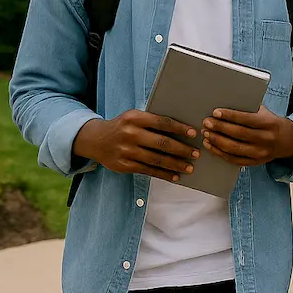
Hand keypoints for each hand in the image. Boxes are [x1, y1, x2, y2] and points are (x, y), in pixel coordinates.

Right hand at [72, 109, 199, 181]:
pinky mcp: (124, 165)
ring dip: (175, 164)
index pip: (162, 123)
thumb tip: (182, 130)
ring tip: (189, 167)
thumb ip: (153, 121)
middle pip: (161, 143)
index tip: (193, 134)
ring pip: (156, 159)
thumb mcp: (134, 117)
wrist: (95, 140)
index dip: (179, 128)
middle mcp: (130, 134)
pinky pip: (148, 170)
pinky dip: (163, 174)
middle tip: (196, 154)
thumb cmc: (123, 126)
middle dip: (181, 150)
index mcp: (135, 118)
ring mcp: (126, 151)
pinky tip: (175, 176)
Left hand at [201, 106, 292, 166]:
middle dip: (220, 127)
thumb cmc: (270, 122)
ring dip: (217, 140)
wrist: (287, 141)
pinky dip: (219, 153)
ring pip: (234, 148)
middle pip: (238, 134)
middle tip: (207, 122)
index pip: (247, 119)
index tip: (215, 112)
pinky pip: (234, 159)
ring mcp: (260, 153)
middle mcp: (265, 139)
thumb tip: (226, 103)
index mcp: (269, 124)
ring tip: (206, 133)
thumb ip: (249, 109)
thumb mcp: (265, 113)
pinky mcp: (254, 162)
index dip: (230, 116)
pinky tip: (211, 145)